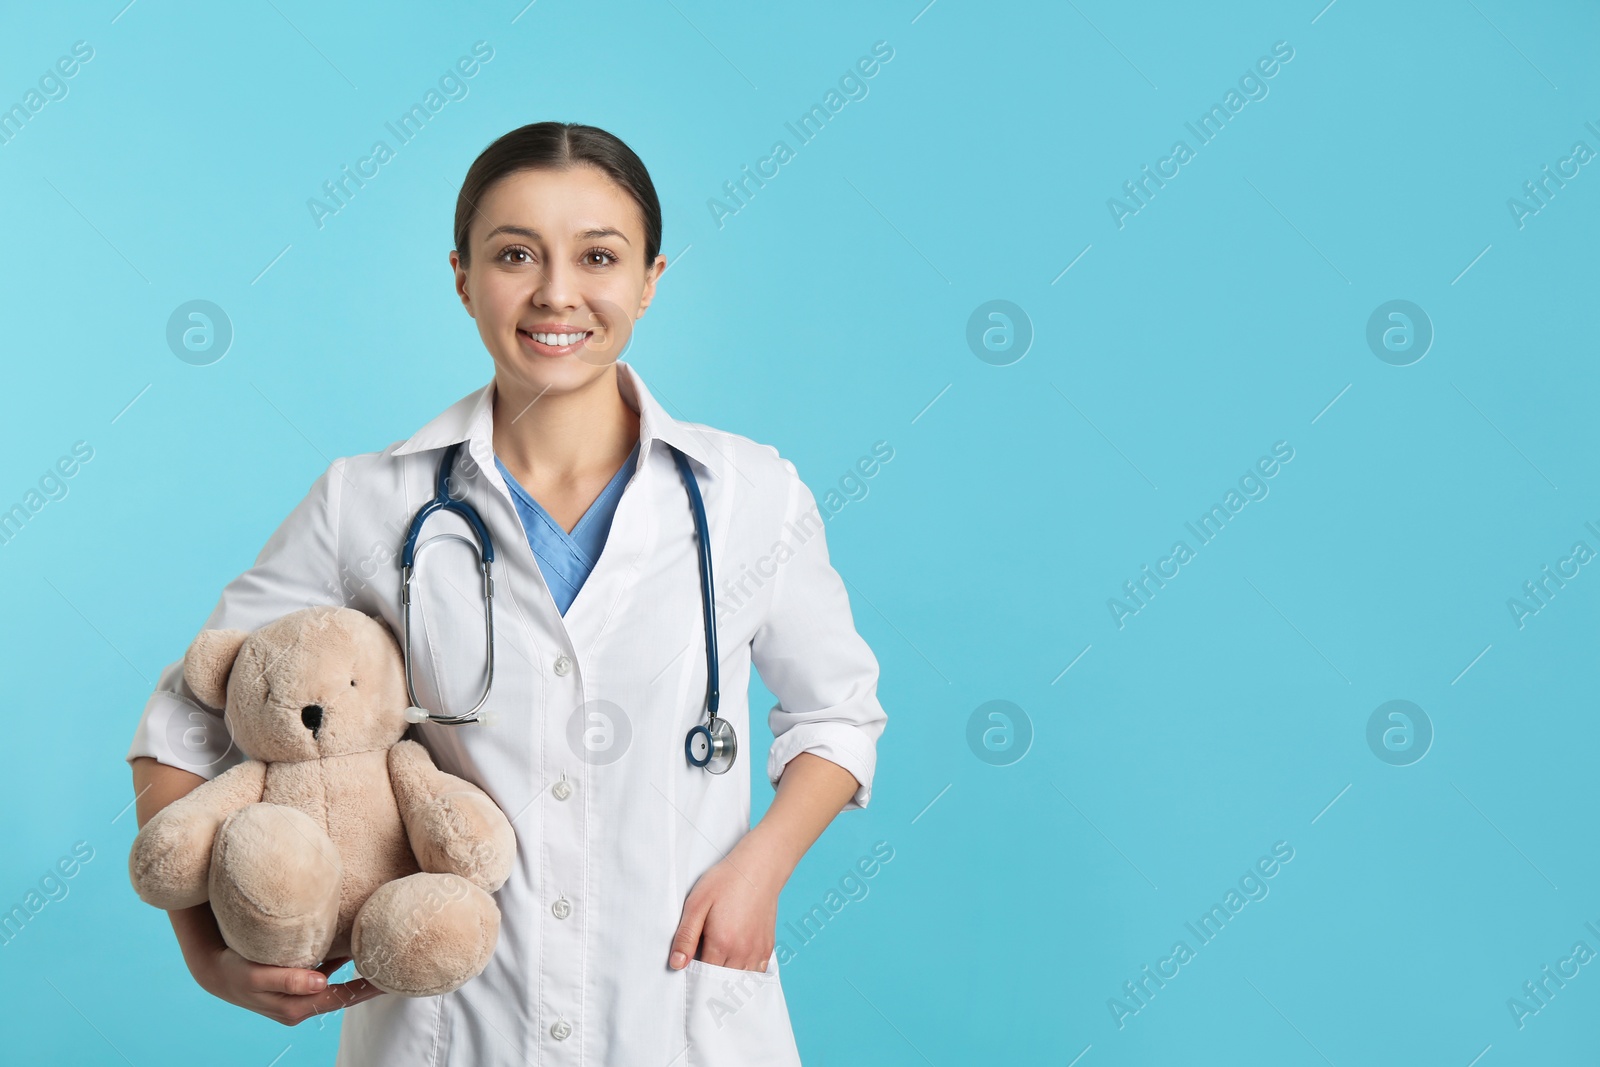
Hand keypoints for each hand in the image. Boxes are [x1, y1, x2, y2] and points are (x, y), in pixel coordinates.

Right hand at [192, 947, 387, 1025]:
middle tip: (394, 967)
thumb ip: (288, 979)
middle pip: (343, 994)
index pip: (341, 999)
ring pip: (335, 984)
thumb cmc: (235, 972)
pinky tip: (351, 947)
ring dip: (356, 973)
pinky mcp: (295, 982)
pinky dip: (338, 963)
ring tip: (380, 957)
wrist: (214, 971)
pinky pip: (323, 973)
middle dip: (368, 983)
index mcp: (296, 1007)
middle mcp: (301, 1004)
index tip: (391, 979)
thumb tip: (321, 982)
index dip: (366, 989)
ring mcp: (298, 995)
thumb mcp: (257, 975)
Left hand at [667, 853, 782, 971]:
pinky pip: (756, 973)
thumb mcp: (697, 903)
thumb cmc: (726, 881)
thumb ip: (686, 936)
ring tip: (717, 964)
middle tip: (700, 968)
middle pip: (722, 983)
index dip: (693, 977)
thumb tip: (677, 965)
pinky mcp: (768, 947)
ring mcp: (758, 951)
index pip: (704, 978)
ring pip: (741, 982)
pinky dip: (745, 974)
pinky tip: (735, 962)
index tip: (687, 970)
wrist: (759, 867)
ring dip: (728, 980)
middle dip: (709, 982)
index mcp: (722, 943)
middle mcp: (743, 952)